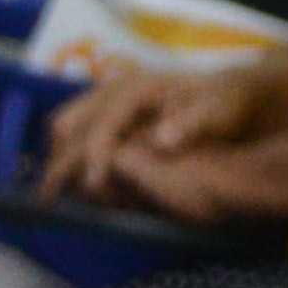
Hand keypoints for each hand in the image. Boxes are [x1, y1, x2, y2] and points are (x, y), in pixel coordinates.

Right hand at [35, 62, 254, 199]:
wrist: (228, 92)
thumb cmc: (224, 105)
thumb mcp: (217, 112)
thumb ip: (192, 124)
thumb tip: (161, 140)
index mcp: (137, 89)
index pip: (103, 124)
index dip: (95, 155)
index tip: (95, 185)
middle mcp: (113, 90)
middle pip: (68, 123)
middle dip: (63, 161)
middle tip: (59, 198)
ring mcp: (106, 100)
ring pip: (65, 130)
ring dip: (62, 162)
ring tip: (65, 196)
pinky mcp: (106, 114)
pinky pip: (75, 135)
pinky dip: (72, 159)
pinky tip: (81, 187)